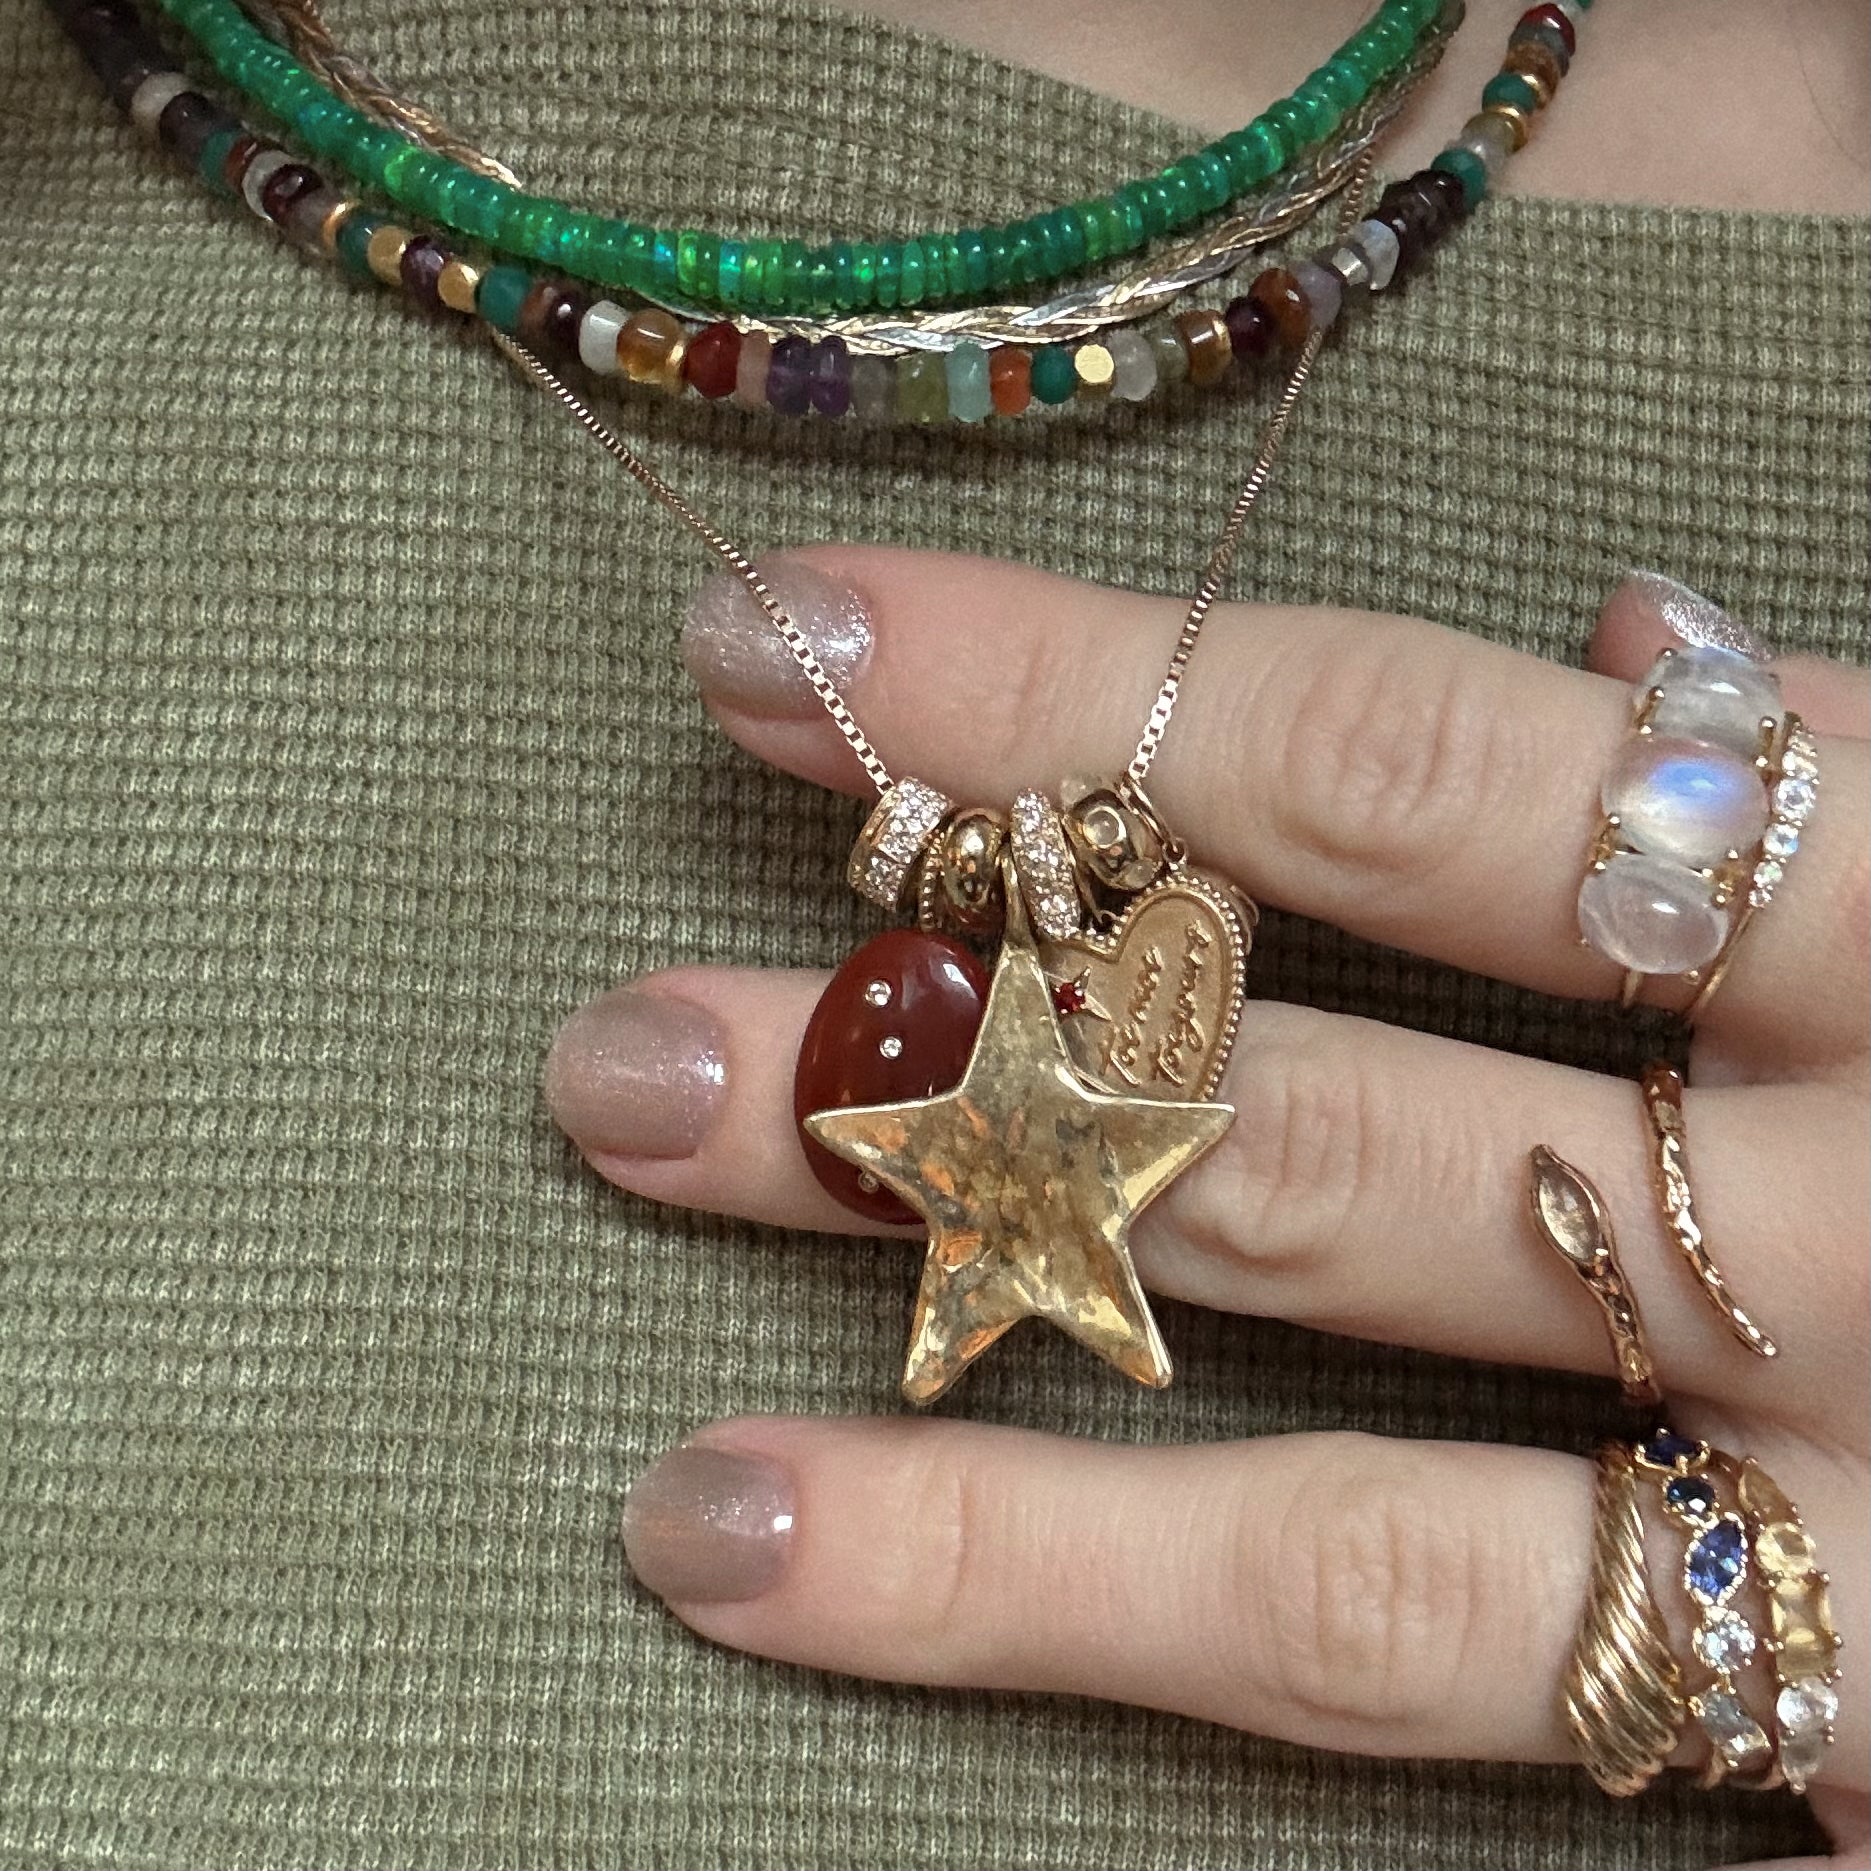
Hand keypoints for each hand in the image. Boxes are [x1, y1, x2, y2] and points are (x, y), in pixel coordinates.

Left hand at [546, 554, 1868, 1858]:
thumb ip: (1827, 722)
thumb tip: (1627, 628)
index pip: (1398, 760)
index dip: (1065, 704)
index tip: (781, 652)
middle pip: (1289, 1119)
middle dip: (936, 1083)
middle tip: (621, 1063)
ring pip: (1341, 1491)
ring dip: (970, 1441)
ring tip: (679, 1482)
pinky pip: (1436, 1687)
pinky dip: (1124, 1643)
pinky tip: (850, 1594)